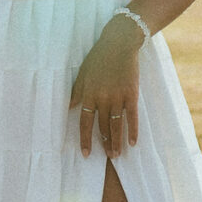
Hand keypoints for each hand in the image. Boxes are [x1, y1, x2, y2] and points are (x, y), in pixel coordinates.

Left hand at [70, 18, 141, 157]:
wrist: (119, 43)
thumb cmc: (99, 57)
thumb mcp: (83, 73)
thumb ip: (77, 92)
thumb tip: (69, 108)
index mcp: (89, 94)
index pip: (85, 122)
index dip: (85, 139)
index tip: (86, 153)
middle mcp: (103, 98)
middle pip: (103, 127)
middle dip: (105, 144)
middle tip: (108, 158)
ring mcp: (118, 97)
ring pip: (116, 125)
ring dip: (117, 141)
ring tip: (117, 155)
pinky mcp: (132, 94)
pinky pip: (132, 116)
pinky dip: (133, 130)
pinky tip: (132, 142)